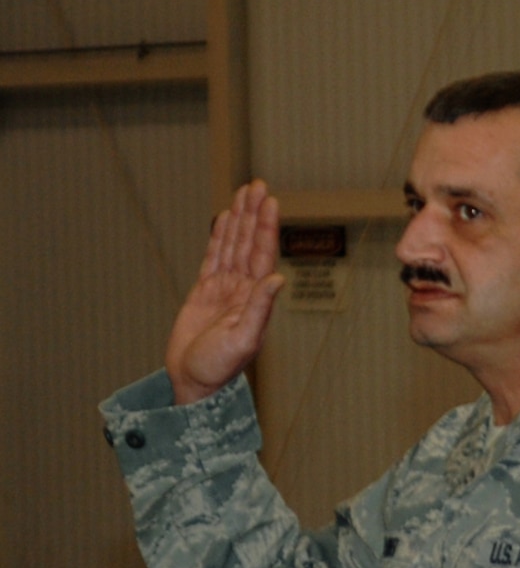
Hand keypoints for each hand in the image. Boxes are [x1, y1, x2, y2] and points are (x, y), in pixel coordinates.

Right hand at [165, 180, 283, 404]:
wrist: (194, 382)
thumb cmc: (219, 367)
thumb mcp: (243, 338)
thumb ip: (260, 309)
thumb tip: (277, 279)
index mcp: (256, 297)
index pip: (263, 254)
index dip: (266, 227)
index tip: (270, 202)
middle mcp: (244, 289)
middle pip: (249, 243)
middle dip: (254, 214)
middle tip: (258, 185)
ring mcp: (225, 288)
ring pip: (233, 246)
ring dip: (239, 220)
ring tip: (243, 193)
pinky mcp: (204, 291)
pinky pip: (213, 257)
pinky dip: (220, 237)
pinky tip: (225, 219)